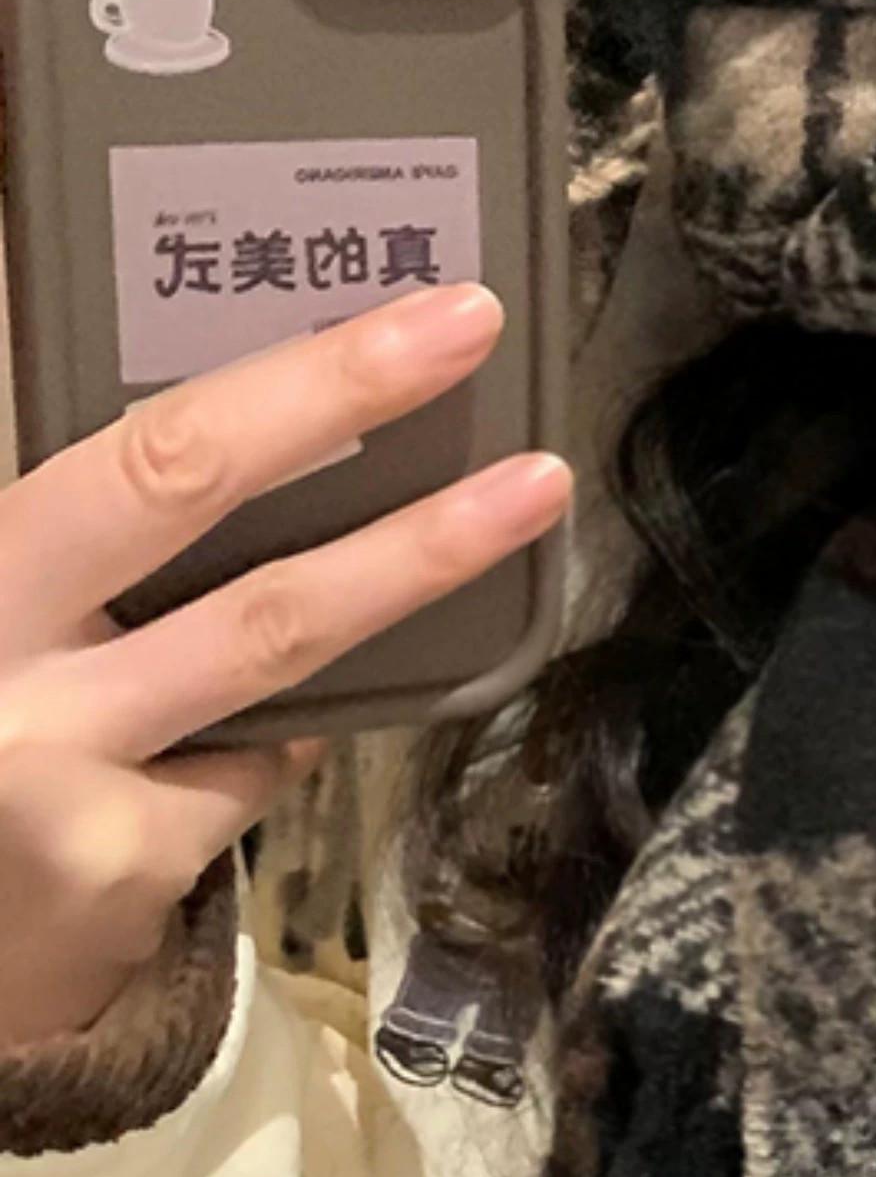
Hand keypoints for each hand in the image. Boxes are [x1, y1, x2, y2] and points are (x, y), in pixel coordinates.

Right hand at [0, 285, 570, 1049]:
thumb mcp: (3, 609)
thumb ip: (69, 530)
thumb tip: (222, 417)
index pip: (136, 447)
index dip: (286, 373)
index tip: (408, 310)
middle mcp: (4, 658)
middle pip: (185, 485)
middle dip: (340, 389)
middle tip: (468, 324)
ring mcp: (61, 767)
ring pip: (271, 636)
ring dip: (411, 556)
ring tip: (522, 494)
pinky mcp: (118, 866)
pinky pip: (252, 763)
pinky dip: (277, 725)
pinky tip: (268, 716)